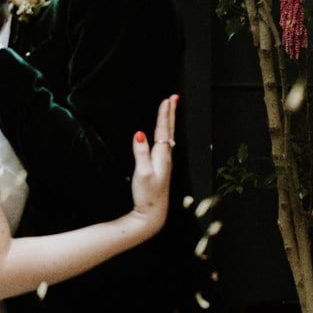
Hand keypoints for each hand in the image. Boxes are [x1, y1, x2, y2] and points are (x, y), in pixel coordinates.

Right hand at [130, 96, 176, 234]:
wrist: (152, 215)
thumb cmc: (147, 196)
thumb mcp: (142, 173)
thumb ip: (141, 153)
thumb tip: (139, 134)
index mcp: (162, 157)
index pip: (163, 131)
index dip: (164, 115)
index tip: (166, 99)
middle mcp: (166, 158)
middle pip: (169, 131)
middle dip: (170, 113)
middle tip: (173, 98)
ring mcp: (164, 164)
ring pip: (168, 137)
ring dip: (168, 122)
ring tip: (169, 111)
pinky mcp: (161, 169)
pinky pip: (164, 145)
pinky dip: (164, 134)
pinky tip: (162, 136)